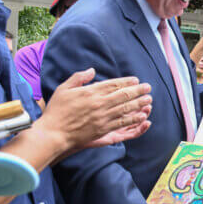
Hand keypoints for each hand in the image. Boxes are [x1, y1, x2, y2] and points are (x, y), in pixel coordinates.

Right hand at [36, 68, 152, 151]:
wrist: (53, 133)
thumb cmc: (56, 111)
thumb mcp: (64, 89)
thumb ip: (79, 78)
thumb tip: (92, 70)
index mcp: (90, 92)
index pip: (113, 84)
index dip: (126, 82)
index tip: (136, 80)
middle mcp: (99, 103)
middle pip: (123, 95)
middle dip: (138, 91)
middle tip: (148, 88)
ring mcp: (102, 117)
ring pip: (125, 108)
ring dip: (139, 103)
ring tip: (149, 100)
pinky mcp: (103, 129)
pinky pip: (122, 123)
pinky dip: (133, 118)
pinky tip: (142, 116)